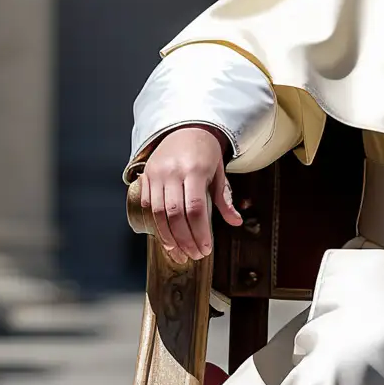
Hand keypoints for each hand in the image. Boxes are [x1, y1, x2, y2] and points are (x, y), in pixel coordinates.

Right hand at [139, 126, 242, 261]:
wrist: (185, 128)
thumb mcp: (219, 172)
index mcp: (195, 170)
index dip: (200, 231)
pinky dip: (156, 226)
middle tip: (195, 255)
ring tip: (181, 254)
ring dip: (169, 238)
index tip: (206, 248)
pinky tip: (166, 240)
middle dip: (185, 239)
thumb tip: (236, 222)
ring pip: (159, 213)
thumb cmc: (205, 153)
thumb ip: (224, 199)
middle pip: (175, 214)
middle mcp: (173, 172)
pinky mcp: (147, 177)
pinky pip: (148, 206)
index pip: (195, 207)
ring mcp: (157, 174)